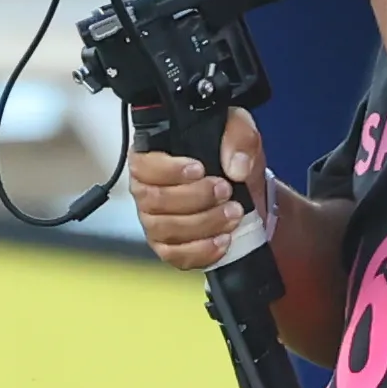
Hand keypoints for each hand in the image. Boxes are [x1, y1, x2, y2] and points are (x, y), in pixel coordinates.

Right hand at [125, 106, 266, 270]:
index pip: (141, 166)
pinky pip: (174, 255)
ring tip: (233, 214)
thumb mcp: (239, 131)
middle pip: (153, 201)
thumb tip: (236, 167)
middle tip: (225, 190)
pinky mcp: (168, 246)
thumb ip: (239, 138)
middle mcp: (147, 191)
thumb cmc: (230, 157)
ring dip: (203, 223)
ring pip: (165, 229)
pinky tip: (223, 239)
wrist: (245, 189)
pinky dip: (201, 250)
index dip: (167, 170)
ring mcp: (155, 221)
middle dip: (195, 198)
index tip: (199, 169)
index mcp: (154, 159)